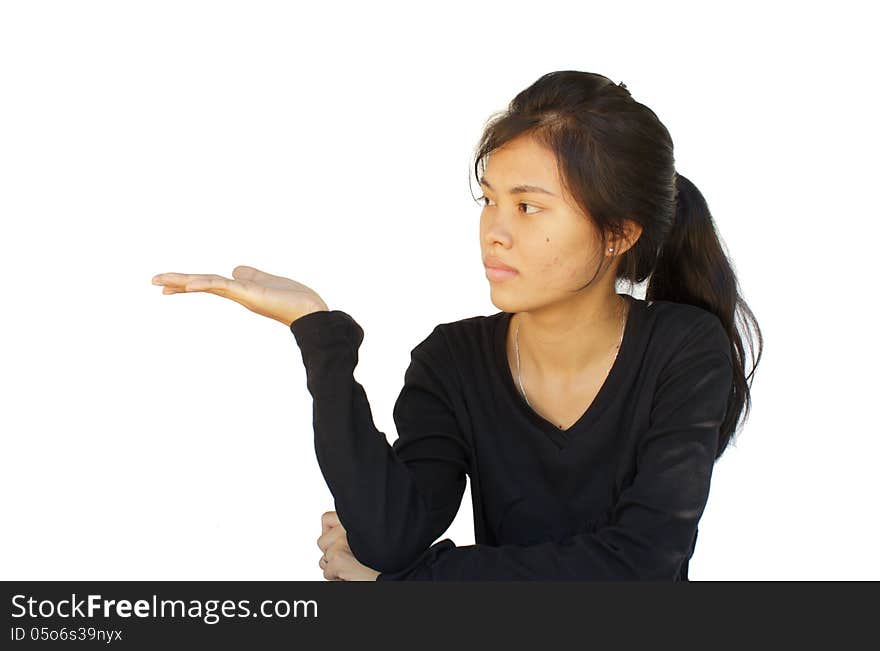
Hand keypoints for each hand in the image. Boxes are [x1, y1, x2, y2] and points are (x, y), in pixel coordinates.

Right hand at [151, 265, 328, 326]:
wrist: (310, 311)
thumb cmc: (293, 298)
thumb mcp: (266, 280)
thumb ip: (250, 274)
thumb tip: (234, 269)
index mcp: (239, 288)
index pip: (207, 282)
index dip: (187, 282)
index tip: (167, 285)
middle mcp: (236, 292)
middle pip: (201, 283)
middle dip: (178, 282)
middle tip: (153, 281)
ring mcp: (241, 293)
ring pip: (207, 283)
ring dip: (184, 281)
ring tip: (161, 281)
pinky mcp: (249, 293)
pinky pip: (222, 286)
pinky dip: (206, 283)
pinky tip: (190, 284)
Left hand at [317, 511, 380, 580]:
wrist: (396, 571)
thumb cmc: (383, 557)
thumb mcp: (368, 535)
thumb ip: (351, 530)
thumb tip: (332, 533)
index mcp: (354, 518)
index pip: (326, 519)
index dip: (329, 532)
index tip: (339, 541)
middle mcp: (347, 526)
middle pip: (322, 541)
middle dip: (332, 552)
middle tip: (349, 557)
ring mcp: (341, 542)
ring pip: (324, 558)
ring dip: (335, 566)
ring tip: (352, 565)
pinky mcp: (338, 559)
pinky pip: (327, 572)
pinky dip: (337, 578)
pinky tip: (352, 573)